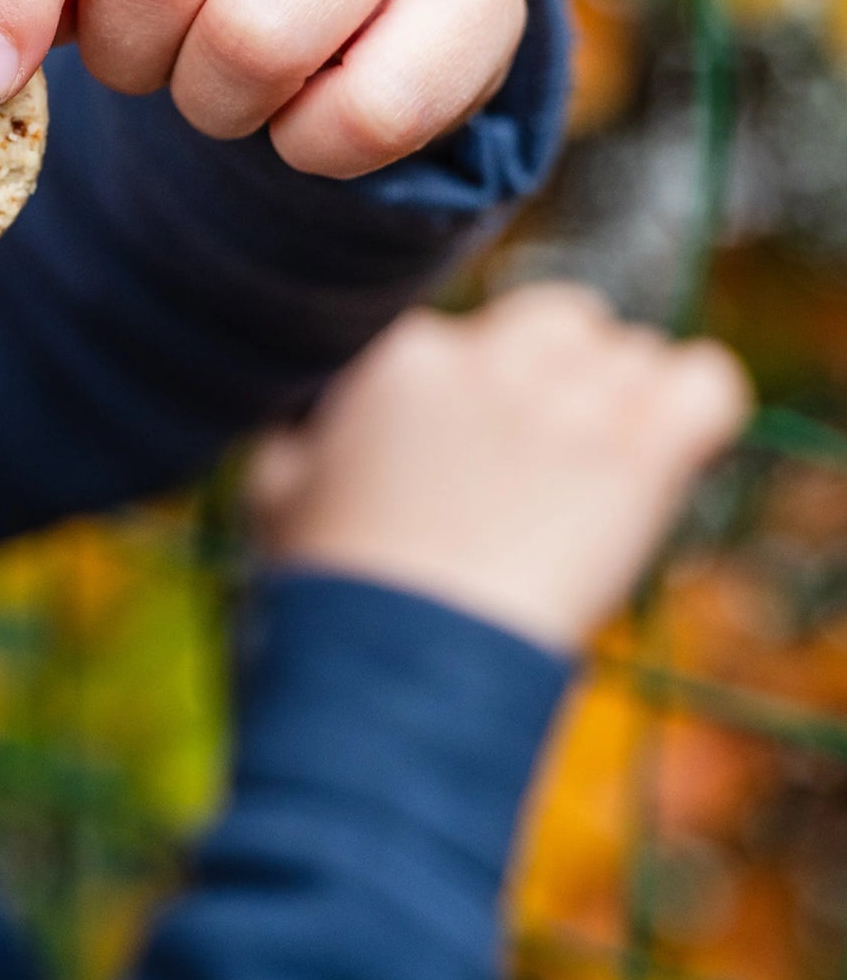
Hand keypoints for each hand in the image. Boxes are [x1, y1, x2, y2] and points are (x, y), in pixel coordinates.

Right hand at [249, 285, 752, 649]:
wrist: (405, 662)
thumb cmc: (334, 590)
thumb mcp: (274, 494)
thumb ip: (292, 438)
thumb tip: (301, 425)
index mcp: (406, 360)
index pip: (462, 336)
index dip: (472, 396)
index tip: (470, 458)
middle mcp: (490, 361)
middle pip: (557, 317)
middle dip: (557, 371)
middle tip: (547, 451)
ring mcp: (570, 402)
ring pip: (630, 350)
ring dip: (622, 401)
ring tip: (601, 472)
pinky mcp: (640, 452)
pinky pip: (705, 381)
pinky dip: (697, 405)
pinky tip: (671, 450)